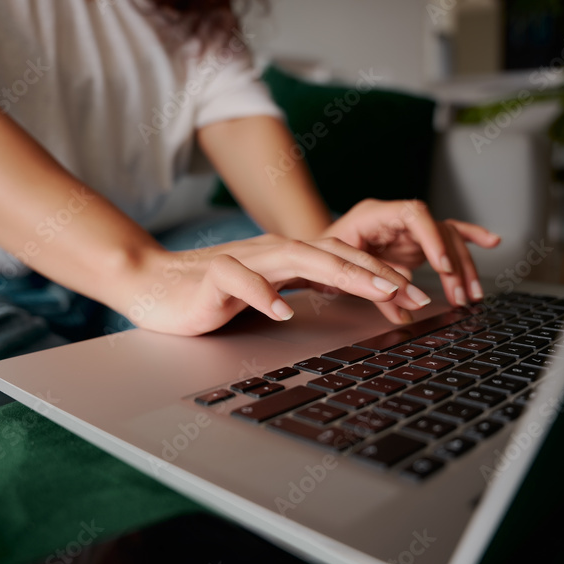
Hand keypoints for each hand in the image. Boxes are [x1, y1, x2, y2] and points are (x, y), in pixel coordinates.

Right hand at [122, 234, 436, 334]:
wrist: (151, 283)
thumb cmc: (208, 293)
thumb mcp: (265, 291)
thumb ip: (299, 288)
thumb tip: (344, 297)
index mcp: (284, 257)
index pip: (341, 258)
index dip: (378, 273)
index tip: (412, 295)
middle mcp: (270, 252)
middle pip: (330, 252)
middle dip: (374, 271)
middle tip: (411, 292)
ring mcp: (242, 260)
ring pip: (297, 256)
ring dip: (339, 272)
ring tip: (372, 290)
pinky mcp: (213, 277)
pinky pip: (240, 280)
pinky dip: (264, 293)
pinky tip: (283, 311)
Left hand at [323, 199, 500, 310]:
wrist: (313, 252)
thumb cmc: (321, 257)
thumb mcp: (340, 271)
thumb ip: (372, 289)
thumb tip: (403, 315)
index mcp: (373, 215)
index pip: (413, 215)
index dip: (431, 239)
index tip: (442, 265)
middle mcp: (395, 217)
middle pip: (437, 230)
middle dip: (453, 264)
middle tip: (459, 295)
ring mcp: (407, 228)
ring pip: (446, 238)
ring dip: (462, 266)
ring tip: (471, 295)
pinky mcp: (415, 240)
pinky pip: (447, 235)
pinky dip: (469, 238)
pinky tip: (490, 242)